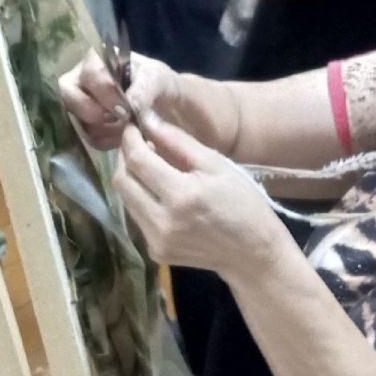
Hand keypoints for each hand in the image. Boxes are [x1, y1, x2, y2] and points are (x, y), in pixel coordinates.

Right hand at [59, 47, 179, 149]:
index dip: (106, 94)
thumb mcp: (157, 79)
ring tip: (129, 126)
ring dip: (106, 129)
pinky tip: (124, 134)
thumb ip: (143, 90)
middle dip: (94, 112)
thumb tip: (128, 106)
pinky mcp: (85, 126)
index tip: (125, 110)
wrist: (166, 104)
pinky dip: (109, 141)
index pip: (91, 73)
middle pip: (69, 95)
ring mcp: (80, 104)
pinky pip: (89, 138)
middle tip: (119, 119)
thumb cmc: (157, 82)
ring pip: (78, 120)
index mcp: (98, 60)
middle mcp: (81, 79)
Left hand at [115, 114, 284, 279]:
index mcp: (182, 197)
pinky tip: (159, 191)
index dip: (129, 139)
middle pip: (122, 182)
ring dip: (132, 178)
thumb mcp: (216, 164)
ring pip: (126, 199)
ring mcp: (156, 241)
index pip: (138, 161)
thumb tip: (148, 121)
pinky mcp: (155, 252)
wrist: (253, 254)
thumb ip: (178, 142)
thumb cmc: (243, 203)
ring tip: (150, 165)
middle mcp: (162, 222)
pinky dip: (141, 198)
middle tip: (138, 142)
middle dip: (125, 157)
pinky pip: (137, 216)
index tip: (132, 125)